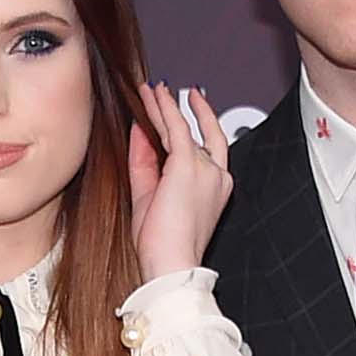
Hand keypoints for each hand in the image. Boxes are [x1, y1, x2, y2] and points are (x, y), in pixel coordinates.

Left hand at [128, 82, 233, 282]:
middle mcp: (215, 176)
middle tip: (164, 94)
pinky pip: (176, 126)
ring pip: (183, 128)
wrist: (170, 265)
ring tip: (150, 90)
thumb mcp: (148, 199)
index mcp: (214, 189)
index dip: (192, 129)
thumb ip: (144, 163)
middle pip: (197, 135)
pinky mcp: (188, 164)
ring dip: (164, 107)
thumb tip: (140, 132)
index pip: (204, 151)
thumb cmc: (163, 247)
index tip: (178, 114)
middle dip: (179, 113)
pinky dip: (163, 108)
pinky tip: (153, 94)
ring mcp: (205, 169)